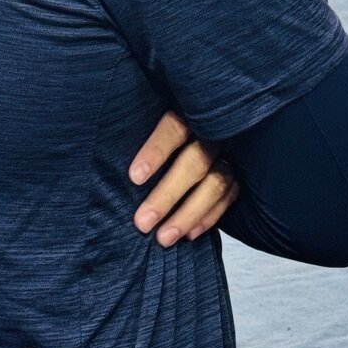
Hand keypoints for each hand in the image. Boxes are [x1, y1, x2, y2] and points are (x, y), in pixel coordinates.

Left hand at [128, 111, 239, 247]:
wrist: (199, 125)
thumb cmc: (161, 129)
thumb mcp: (150, 119)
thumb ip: (137, 130)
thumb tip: (105, 153)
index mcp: (190, 109)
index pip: (175, 127)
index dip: (156, 151)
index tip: (134, 177)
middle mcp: (214, 129)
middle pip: (196, 161)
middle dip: (168, 194)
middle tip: (142, 222)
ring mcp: (231, 150)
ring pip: (216, 182)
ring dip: (189, 213)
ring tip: (163, 238)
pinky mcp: (241, 171)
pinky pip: (230, 195)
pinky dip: (209, 216)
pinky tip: (189, 234)